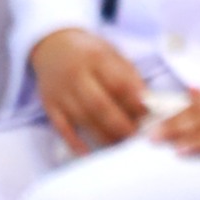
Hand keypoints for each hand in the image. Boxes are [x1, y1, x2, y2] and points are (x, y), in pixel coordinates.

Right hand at [29, 29, 148, 153]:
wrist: (53, 46)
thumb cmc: (91, 52)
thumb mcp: (113, 54)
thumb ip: (129, 76)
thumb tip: (149, 102)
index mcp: (97, 59)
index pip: (119, 83)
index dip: (135, 102)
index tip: (150, 115)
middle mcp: (76, 76)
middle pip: (100, 105)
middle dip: (121, 124)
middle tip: (137, 137)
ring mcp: (61, 93)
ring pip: (83, 119)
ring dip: (104, 135)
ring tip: (121, 146)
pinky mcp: (49, 106)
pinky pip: (62, 128)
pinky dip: (75, 143)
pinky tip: (90, 153)